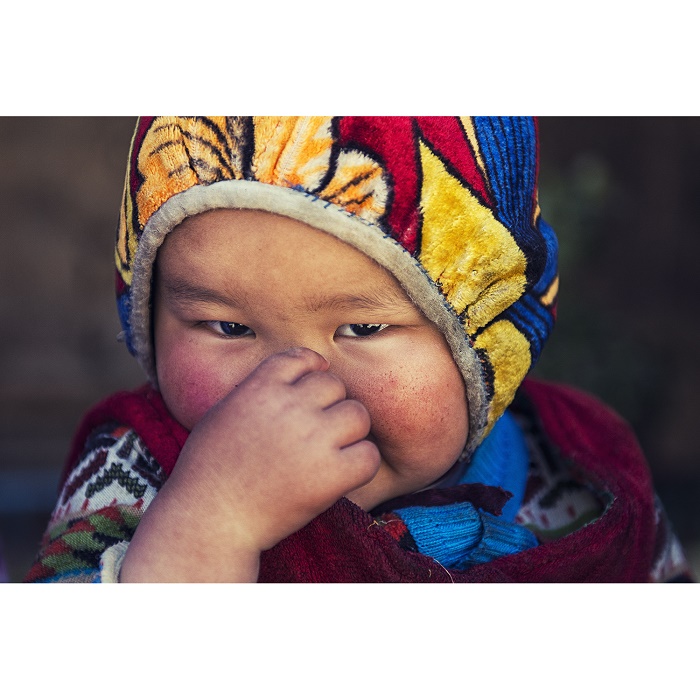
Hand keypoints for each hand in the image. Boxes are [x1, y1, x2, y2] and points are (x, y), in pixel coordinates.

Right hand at [120, 347, 380, 581]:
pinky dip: (360, 463)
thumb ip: (257, 390)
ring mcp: (312, 439)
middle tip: (316, 431)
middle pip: (334, 385)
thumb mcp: (223, 412)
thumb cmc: (209, 470)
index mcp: (260, 387)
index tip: (312, 388)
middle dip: (328, 404)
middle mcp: (289, 406)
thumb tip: (295, 378)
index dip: (312, 370)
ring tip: (332, 451)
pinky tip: (342, 473)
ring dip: (349, 430)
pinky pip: (368, 454)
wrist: (208, 519)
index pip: (302, 358)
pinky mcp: (330, 475)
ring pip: (357, 414)